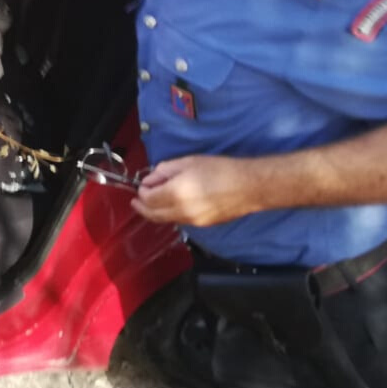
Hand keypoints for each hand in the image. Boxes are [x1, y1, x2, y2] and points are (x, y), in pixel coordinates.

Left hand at [131, 154, 258, 227]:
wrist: (250, 187)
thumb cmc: (221, 170)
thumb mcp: (189, 162)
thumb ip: (165, 170)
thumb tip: (152, 179)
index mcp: (176, 193)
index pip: (148, 199)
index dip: (142, 192)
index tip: (143, 184)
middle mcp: (182, 211)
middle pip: (153, 215)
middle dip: (142, 208)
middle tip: (136, 201)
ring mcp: (193, 221)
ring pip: (166, 220)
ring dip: (156, 212)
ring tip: (153, 202)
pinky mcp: (203, 225)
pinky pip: (180, 221)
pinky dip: (171, 214)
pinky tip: (173, 205)